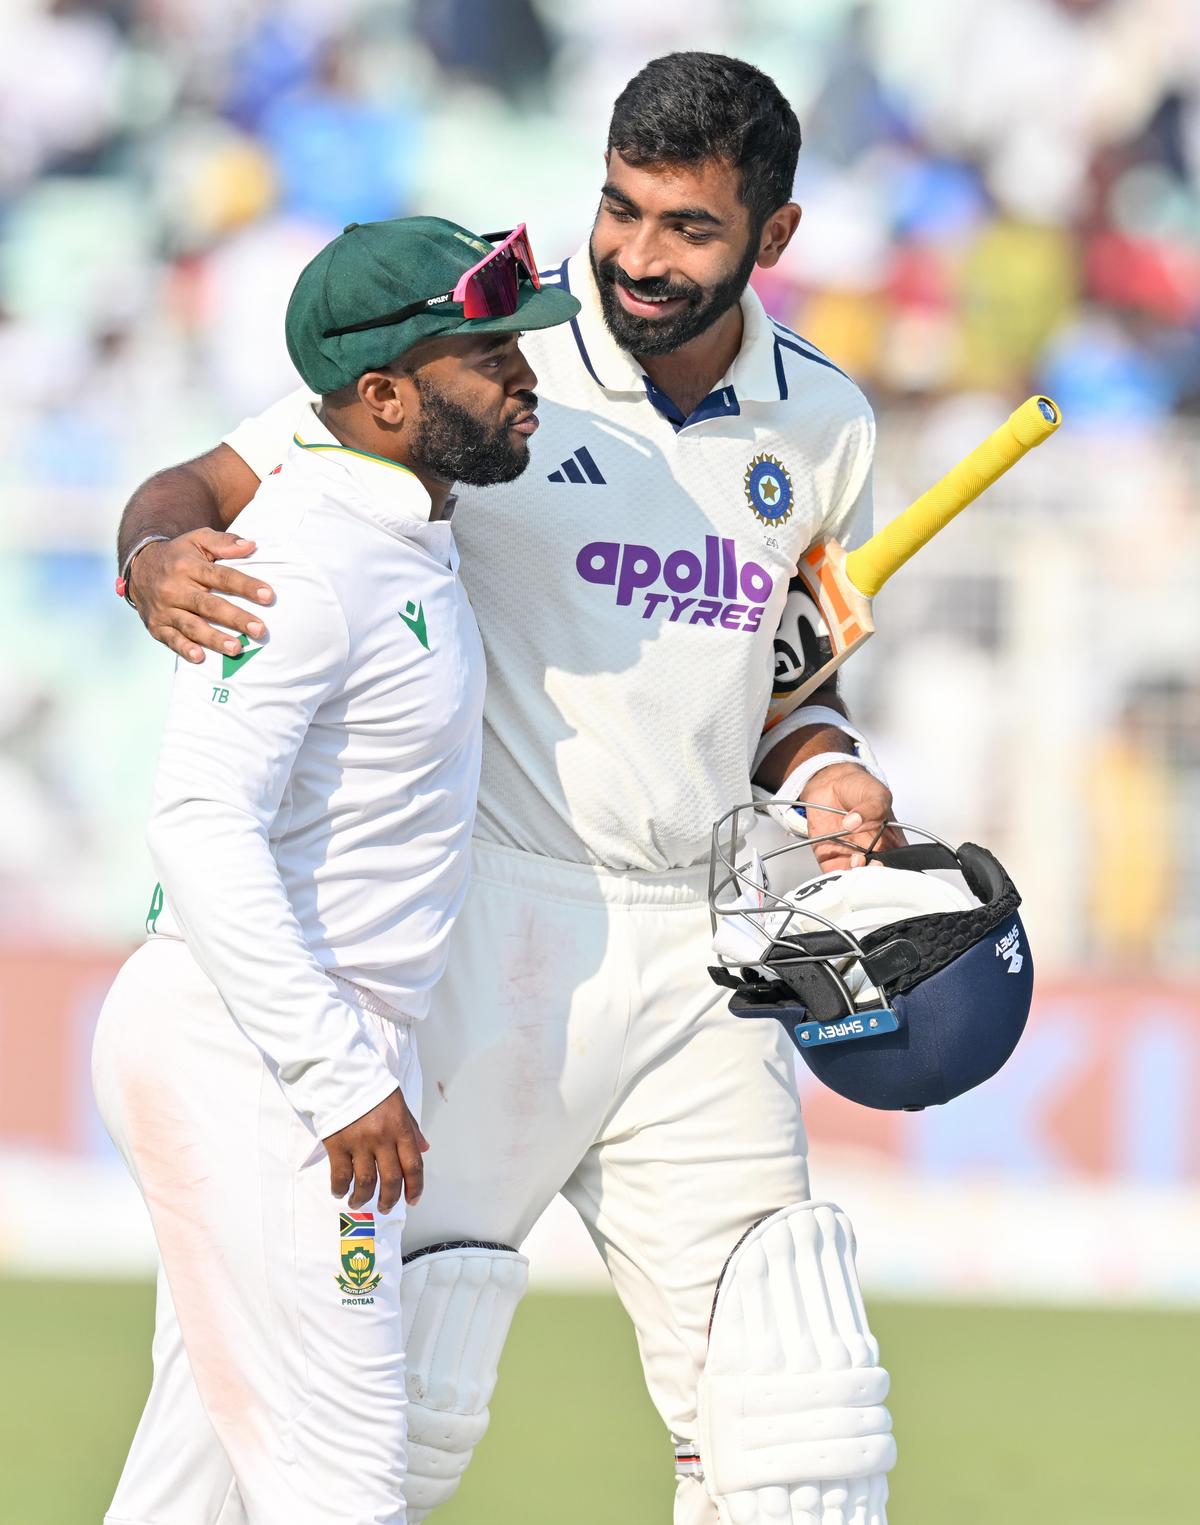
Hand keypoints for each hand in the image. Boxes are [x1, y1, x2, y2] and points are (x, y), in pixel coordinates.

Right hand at [127, 528, 274, 663]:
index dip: (245, 586)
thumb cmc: (179, 556)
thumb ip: (223, 543)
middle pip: (209, 605)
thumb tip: (251, 545)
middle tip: (260, 630)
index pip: (222, 577)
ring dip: (214, 638)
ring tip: (236, 648)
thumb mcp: (197, 540)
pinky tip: (200, 657)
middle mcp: (175, 589)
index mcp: (188, 567)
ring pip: (192, 626)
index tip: (269, 595)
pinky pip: (171, 640)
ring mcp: (165, 609)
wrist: (138, 567)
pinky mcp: (156, 626)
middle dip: (235, 618)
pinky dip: (184, 649)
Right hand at [323, 1088, 428, 1213]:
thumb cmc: (373, 1088)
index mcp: (400, 1128)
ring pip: (365, 1182)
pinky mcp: (336, 1144)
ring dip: (363, 1198)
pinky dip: (340, 1188)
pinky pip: (340, 1175)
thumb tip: (424, 1149)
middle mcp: (382, 1138)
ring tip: (358, 1202)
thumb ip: (411, 1129)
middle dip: (389, 1199)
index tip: (412, 1201)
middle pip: (390, 1179)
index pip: (413, 1165)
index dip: (415, 1188)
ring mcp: (359, 1142)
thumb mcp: (399, 1104)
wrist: (342, 1074)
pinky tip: (340, 1192)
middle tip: (385, 1208)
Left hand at [802, 761, 903, 871]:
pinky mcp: (831, 860)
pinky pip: (834, 877)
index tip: (887, 863)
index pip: (899, 866)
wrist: (830, 784)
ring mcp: (851, 859)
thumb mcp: (875, 793)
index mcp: (891, 844)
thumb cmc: (860, 789)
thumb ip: (871, 808)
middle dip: (875, 878)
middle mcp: (873, 855)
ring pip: (857, 882)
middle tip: (872, 862)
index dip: (895, 870)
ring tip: (856, 859)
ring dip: (857, 877)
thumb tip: (854, 821)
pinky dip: (836, 878)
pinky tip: (840, 867)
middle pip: (878, 880)